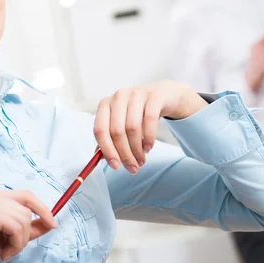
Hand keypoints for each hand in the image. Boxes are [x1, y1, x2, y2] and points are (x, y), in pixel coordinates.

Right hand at [0, 190, 55, 262]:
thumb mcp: (9, 237)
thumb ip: (27, 227)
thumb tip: (50, 222)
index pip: (26, 195)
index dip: (42, 208)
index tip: (52, 223)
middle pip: (27, 206)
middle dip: (28, 231)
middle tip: (16, 247)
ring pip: (24, 219)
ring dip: (20, 241)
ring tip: (6, 251)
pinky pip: (17, 227)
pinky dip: (15, 244)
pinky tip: (3, 253)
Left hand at [93, 80, 207, 173]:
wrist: (163, 95)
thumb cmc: (138, 112)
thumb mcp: (122, 122)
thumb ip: (110, 138)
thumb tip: (102, 158)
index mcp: (105, 104)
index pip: (100, 130)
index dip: (107, 150)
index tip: (115, 166)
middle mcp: (118, 97)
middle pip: (116, 131)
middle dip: (125, 154)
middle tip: (132, 168)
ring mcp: (136, 94)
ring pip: (132, 128)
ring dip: (137, 149)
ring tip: (141, 160)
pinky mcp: (153, 96)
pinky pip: (149, 121)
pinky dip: (149, 138)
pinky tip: (149, 148)